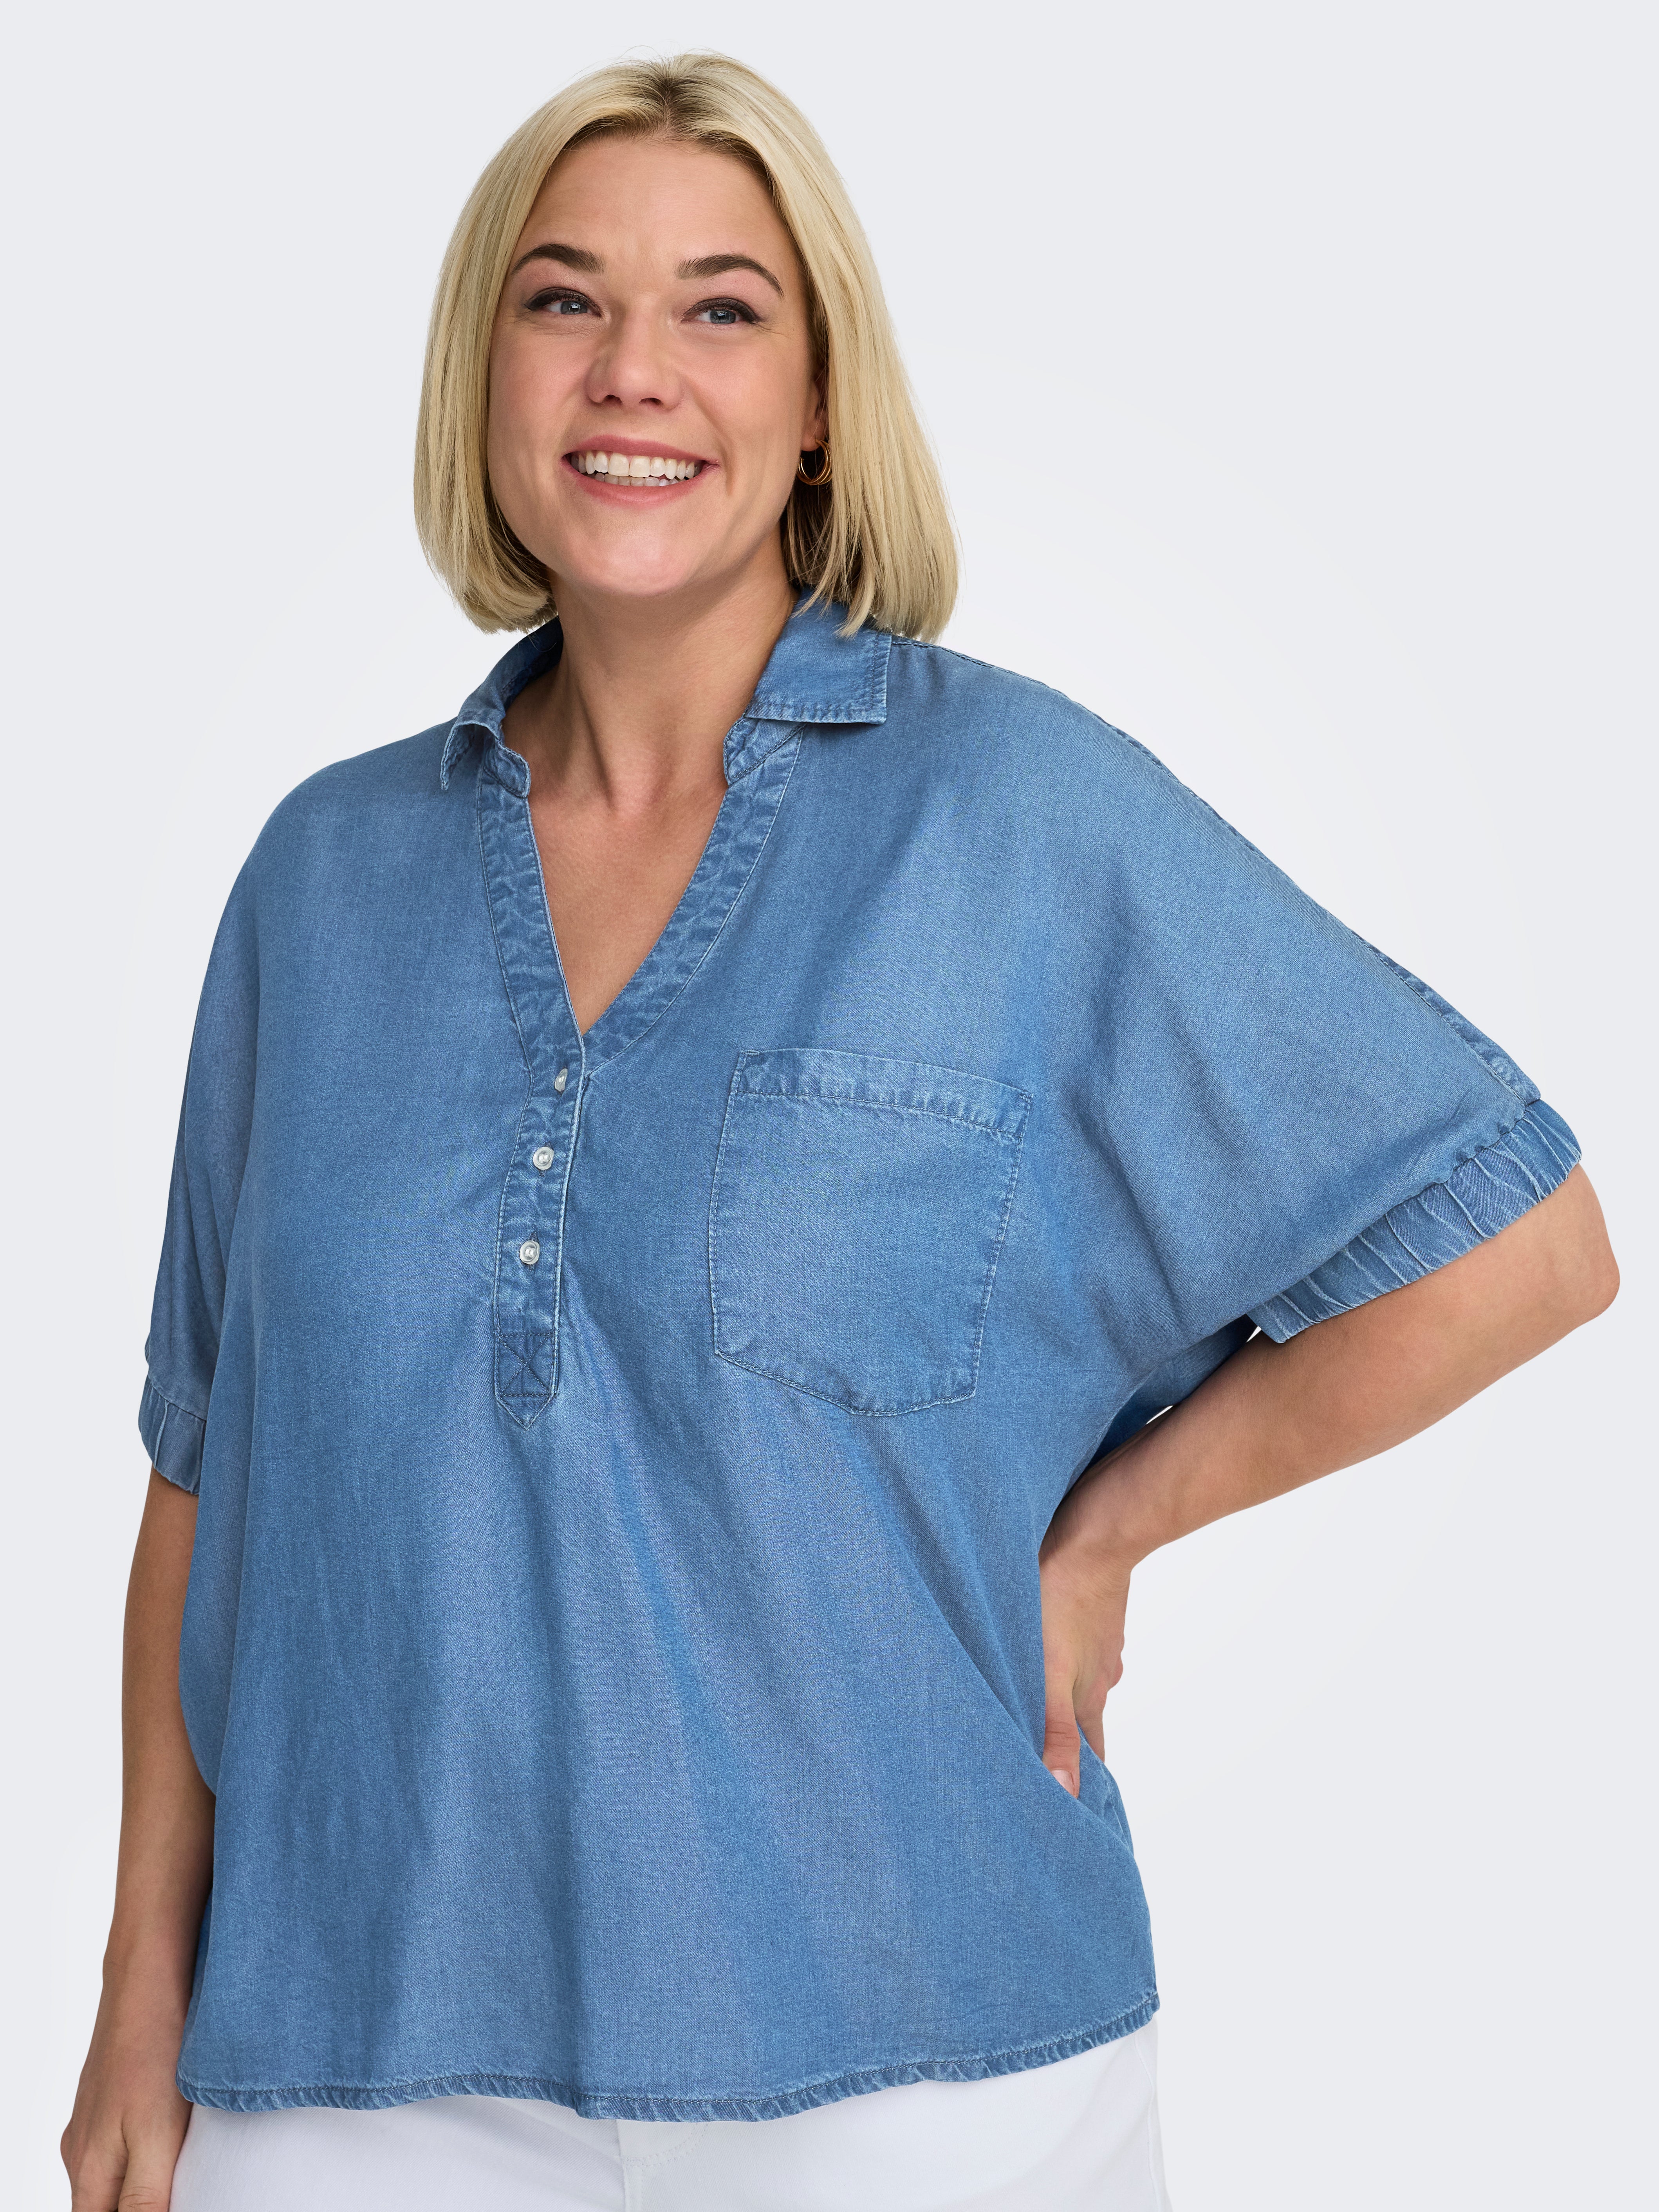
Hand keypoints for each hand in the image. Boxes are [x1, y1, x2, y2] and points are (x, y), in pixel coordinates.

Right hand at [61, 1977, 191, 2210]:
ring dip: (141, 2186)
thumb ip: (142, 2198)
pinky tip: (173, 2140)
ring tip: (181, 2175)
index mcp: (87, 2170)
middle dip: (137, 2206)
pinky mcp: (113, 2095)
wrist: (149, 1978)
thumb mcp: (155, 2137)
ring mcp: (94, 2120)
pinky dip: (144, 2155)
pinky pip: (121, 2144)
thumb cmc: (156, 2052)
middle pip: (102, 2205)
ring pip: (112, 2177)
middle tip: (182, 2191)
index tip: (170, 2200)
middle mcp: (81, 2149)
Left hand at [1037, 1463, 1134, 1795]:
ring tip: (1040, 1716)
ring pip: (1080, 1683)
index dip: (1084, 1787)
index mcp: (1087, 1698)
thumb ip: (1052, 1730)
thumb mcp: (1047, 1672)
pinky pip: (1077, 1648)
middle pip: (1084, 1724)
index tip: (1078, 1816)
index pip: (1091, 1758)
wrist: (1095, 1531)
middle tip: (1053, 1773)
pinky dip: (1063, 1664)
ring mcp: (1098, 1642)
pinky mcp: (1091, 1611)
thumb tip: (1066, 1795)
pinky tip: (1045, 1654)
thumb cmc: (1059, 1598)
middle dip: (1069, 1749)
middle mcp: (1099, 1675)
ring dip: (1063, 1703)